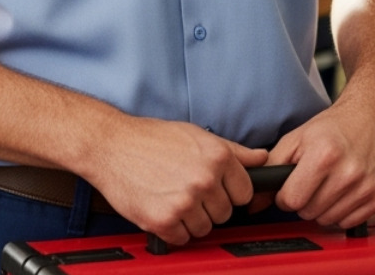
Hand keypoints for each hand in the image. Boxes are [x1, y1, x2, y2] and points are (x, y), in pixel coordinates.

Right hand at [86, 116, 267, 245]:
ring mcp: (184, 202)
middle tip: (188, 190)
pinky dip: (173, 230)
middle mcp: (204, 180)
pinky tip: (163, 208)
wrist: (112, 145)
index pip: (245, 193)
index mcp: (218, 157)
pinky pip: (181, 239)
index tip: (216, 189)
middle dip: (209, 205)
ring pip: (205, 228)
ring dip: (191, 219)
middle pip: (225, 213)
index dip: (229, 192)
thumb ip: (234, 151)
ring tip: (174, 197)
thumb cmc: (152, 138)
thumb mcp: (198, 135)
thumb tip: (262, 158)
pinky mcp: (163, 220)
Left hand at [263, 80, 374, 228]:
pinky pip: (349, 222)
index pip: (291, 200)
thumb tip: (254, 199)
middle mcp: (348, 172)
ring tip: (330, 183)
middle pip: (309, 212)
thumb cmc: (335, 126)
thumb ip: (272, 167)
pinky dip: (343, 211)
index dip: (286, 195)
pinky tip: (345, 190)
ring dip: (324, 207)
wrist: (373, 115)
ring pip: (328, 220)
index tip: (293, 185)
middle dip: (306, 200)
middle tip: (314, 180)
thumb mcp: (297, 138)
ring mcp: (366, 186)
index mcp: (324, 155)